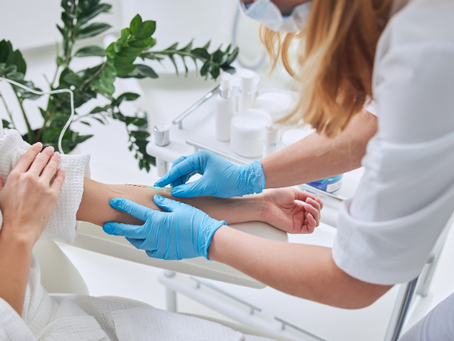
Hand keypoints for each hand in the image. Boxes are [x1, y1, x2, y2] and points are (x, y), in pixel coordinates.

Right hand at [0, 144, 64, 243]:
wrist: (20, 228)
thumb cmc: (9, 214)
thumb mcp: (0, 194)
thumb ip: (1, 181)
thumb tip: (0, 174)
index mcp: (15, 176)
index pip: (27, 157)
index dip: (34, 150)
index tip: (38, 146)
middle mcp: (29, 178)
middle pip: (41, 160)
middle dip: (47, 152)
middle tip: (51, 149)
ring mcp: (42, 186)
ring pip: (51, 168)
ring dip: (55, 159)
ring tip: (58, 156)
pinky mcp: (52, 194)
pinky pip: (59, 180)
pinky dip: (62, 173)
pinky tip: (63, 170)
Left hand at [103, 195, 225, 259]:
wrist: (206, 239)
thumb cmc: (196, 222)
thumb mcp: (180, 207)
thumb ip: (166, 203)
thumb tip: (156, 199)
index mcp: (156, 220)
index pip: (134, 211)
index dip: (122, 205)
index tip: (114, 202)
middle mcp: (154, 234)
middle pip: (128, 232)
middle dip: (116, 228)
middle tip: (107, 226)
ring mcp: (158, 246)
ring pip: (138, 243)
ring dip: (131, 238)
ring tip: (127, 234)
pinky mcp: (164, 254)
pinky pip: (149, 251)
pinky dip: (145, 246)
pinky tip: (146, 243)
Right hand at [154, 150, 264, 197]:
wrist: (245, 182)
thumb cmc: (230, 181)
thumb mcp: (208, 186)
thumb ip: (190, 189)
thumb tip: (176, 192)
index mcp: (200, 157)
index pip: (179, 166)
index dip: (168, 176)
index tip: (159, 184)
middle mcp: (201, 158)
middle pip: (180, 166)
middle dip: (173, 177)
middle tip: (167, 188)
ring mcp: (203, 164)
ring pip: (185, 170)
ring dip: (179, 180)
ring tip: (175, 190)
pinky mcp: (206, 170)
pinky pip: (191, 174)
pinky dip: (185, 181)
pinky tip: (183, 188)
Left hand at [262, 188, 322, 233]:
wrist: (265, 203)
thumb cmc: (275, 196)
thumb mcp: (294, 192)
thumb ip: (306, 196)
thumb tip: (315, 199)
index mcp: (298, 206)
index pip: (315, 208)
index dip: (318, 204)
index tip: (315, 198)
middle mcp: (299, 214)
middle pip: (317, 214)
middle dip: (316, 207)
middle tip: (308, 202)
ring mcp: (298, 222)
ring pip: (315, 222)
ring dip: (315, 213)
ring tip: (307, 207)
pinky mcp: (295, 228)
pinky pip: (310, 229)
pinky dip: (313, 223)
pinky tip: (308, 215)